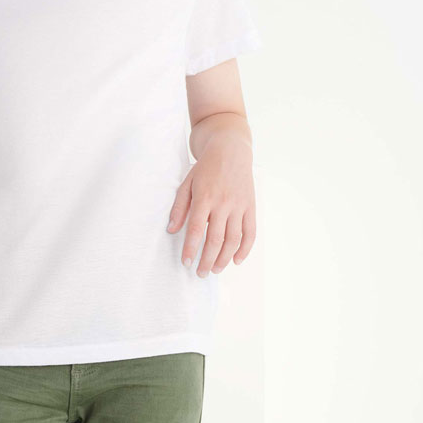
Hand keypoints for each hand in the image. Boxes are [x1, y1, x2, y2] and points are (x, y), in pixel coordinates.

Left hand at [166, 142, 255, 276]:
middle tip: (200, 273)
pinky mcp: (251, 206)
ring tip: (215, 269)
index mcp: (204, 197)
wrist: (230, 149)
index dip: (191, 249)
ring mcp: (239, 205)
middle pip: (215, 239)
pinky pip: (251, 232)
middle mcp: (223, 203)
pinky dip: (245, 249)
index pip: (196, 229)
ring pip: (233, 239)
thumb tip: (171, 230)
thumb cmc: (205, 168)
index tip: (186, 263)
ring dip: (224, 258)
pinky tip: (236, 260)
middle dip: (207, 260)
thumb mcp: (187, 183)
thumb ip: (179, 207)